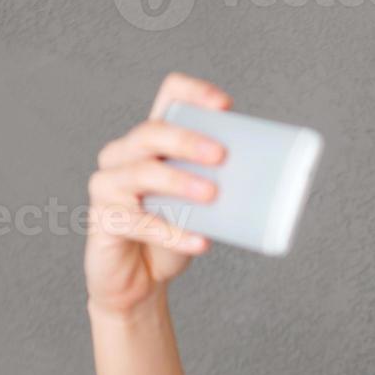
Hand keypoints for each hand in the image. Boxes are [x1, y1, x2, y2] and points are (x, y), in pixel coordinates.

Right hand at [84, 72, 232, 316]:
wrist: (139, 282)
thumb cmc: (170, 236)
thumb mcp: (198, 207)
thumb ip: (219, 187)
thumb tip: (271, 186)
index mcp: (151, 142)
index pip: (167, 96)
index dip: (193, 93)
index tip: (224, 106)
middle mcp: (123, 155)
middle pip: (152, 132)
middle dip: (187, 140)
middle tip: (221, 156)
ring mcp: (108, 185)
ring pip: (141, 171)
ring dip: (180, 181)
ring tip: (212, 195)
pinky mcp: (104, 220)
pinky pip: (139, 223)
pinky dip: (173, 233)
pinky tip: (200, 242)